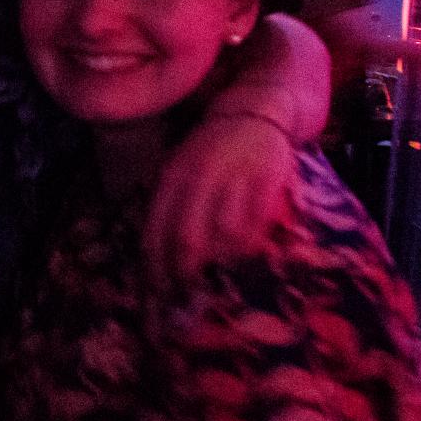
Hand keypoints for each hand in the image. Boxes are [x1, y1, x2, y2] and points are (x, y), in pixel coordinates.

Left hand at [145, 112, 294, 283]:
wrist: (255, 113)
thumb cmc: (212, 154)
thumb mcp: (180, 172)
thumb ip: (169, 209)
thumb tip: (154, 263)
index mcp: (171, 178)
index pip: (155, 234)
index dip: (154, 273)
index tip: (157, 300)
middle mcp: (198, 178)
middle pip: (186, 240)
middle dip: (186, 279)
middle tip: (189, 307)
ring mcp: (233, 178)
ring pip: (222, 237)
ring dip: (220, 270)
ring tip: (218, 294)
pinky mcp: (266, 179)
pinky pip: (257, 224)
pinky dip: (250, 250)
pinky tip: (246, 267)